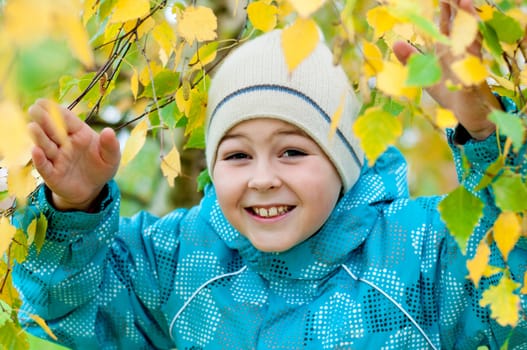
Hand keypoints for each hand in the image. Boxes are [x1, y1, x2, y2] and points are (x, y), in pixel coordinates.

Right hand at [28, 99, 120, 210]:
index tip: (43, 101)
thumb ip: (111, 145)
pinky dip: (39, 159)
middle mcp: (64, 143)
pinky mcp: (52, 174)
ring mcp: (57, 158)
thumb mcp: (111, 157)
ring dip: (39, 136)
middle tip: (33, 109)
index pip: (66, 119)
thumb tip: (108, 131)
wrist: (93, 189)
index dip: (55, 110)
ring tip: (33, 126)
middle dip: (43, 120)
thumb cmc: (101, 167)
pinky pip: (44, 166)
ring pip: (46, 146)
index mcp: (79, 133)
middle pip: (52, 130)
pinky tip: (35, 151)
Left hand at [393, 0, 500, 139]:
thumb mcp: (424, 74)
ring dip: (468, 18)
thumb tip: (395, 42)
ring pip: (471, 34)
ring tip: (464, 2)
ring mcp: (470, 60)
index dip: (446, 10)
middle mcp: (461, 50)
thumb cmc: (447, 92)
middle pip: (462, 23)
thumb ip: (411, 58)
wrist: (465, 114)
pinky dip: (471, 43)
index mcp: (449, 49)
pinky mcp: (473, 73)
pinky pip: (474, 56)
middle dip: (458, 8)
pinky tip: (469, 30)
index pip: (448, 24)